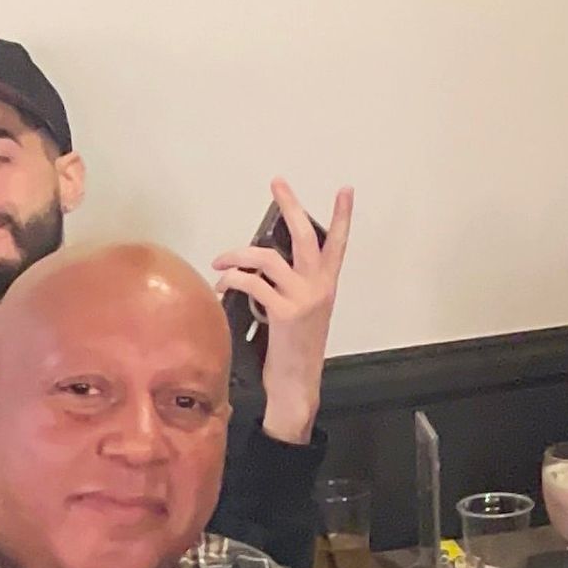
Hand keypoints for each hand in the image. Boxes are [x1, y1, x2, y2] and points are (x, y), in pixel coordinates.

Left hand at [214, 177, 353, 445]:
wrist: (297, 384)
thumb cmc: (293, 350)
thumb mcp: (300, 313)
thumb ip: (289, 286)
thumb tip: (259, 262)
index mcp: (326, 286)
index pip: (338, 244)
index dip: (342, 216)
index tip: (345, 190)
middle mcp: (319, 288)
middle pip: (304, 236)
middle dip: (290, 205)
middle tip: (277, 184)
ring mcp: (303, 299)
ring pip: (267, 258)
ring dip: (238, 255)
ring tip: (221, 260)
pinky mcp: (283, 312)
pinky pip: (252, 283)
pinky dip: (232, 280)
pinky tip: (222, 285)